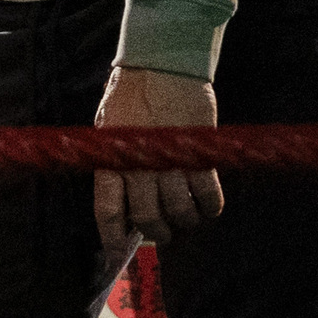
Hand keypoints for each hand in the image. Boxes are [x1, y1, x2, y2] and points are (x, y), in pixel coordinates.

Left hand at [92, 65, 222, 250]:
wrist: (162, 62)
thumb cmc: (130, 94)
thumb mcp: (108, 128)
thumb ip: (113, 163)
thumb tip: (123, 199)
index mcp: (111, 159)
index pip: (108, 211)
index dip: (112, 238)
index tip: (117, 255)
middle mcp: (139, 165)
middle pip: (147, 218)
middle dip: (155, 232)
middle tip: (162, 233)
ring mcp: (170, 161)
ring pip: (179, 211)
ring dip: (184, 222)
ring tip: (185, 220)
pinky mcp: (199, 154)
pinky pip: (208, 194)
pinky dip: (209, 207)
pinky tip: (208, 207)